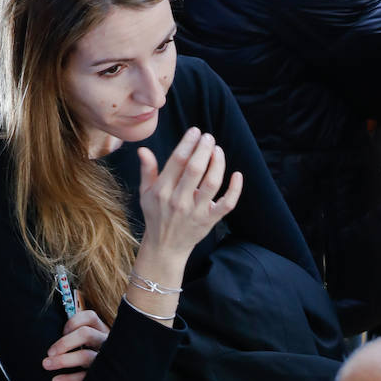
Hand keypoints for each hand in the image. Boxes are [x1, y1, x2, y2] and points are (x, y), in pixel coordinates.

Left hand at [43, 308, 109, 380]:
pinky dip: (69, 379)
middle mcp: (106, 343)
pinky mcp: (101, 377)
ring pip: (85, 356)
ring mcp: (105, 360)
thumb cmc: (94, 356)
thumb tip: (51, 338)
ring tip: (47, 364)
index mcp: (102, 331)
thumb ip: (77, 336)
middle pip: (86, 334)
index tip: (62, 332)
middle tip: (49, 352)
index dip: (73, 323)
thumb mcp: (91, 343)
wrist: (113, 379)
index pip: (90, 318)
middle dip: (64, 343)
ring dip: (63, 360)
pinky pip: (85, 377)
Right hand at [137, 126, 242, 263]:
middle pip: (195, 169)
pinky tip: (237, 174)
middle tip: (208, 137)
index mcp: (162, 191)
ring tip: (218, 150)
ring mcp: (196, 212)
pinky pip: (227, 204)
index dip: (188, 143)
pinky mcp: (209, 220)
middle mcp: (179, 201)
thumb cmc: (156, 216)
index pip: (177, 161)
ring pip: (212, 183)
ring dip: (218, 163)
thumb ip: (147, 171)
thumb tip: (143, 150)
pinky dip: (235, 189)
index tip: (195, 132)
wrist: (165, 248)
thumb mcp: (146, 194)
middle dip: (204, 149)